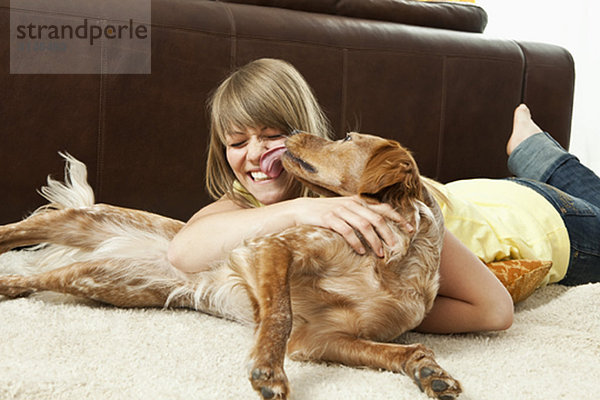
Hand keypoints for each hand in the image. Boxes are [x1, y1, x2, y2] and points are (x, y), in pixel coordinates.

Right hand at [291, 196, 412, 256]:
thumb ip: (359, 215)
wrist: (299, 210)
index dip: (398, 218)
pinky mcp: (329, 219)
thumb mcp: (343, 210)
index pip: (383, 208)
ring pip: (364, 225)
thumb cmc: (323, 214)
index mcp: (357, 202)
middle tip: (394, 248)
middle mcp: (351, 204)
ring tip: (379, 254)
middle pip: (377, 219)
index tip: (410, 230)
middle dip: (388, 234)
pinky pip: (347, 231)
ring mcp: (340, 210)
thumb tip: (377, 228)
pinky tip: (361, 252)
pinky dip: (356, 242)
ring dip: (374, 241)